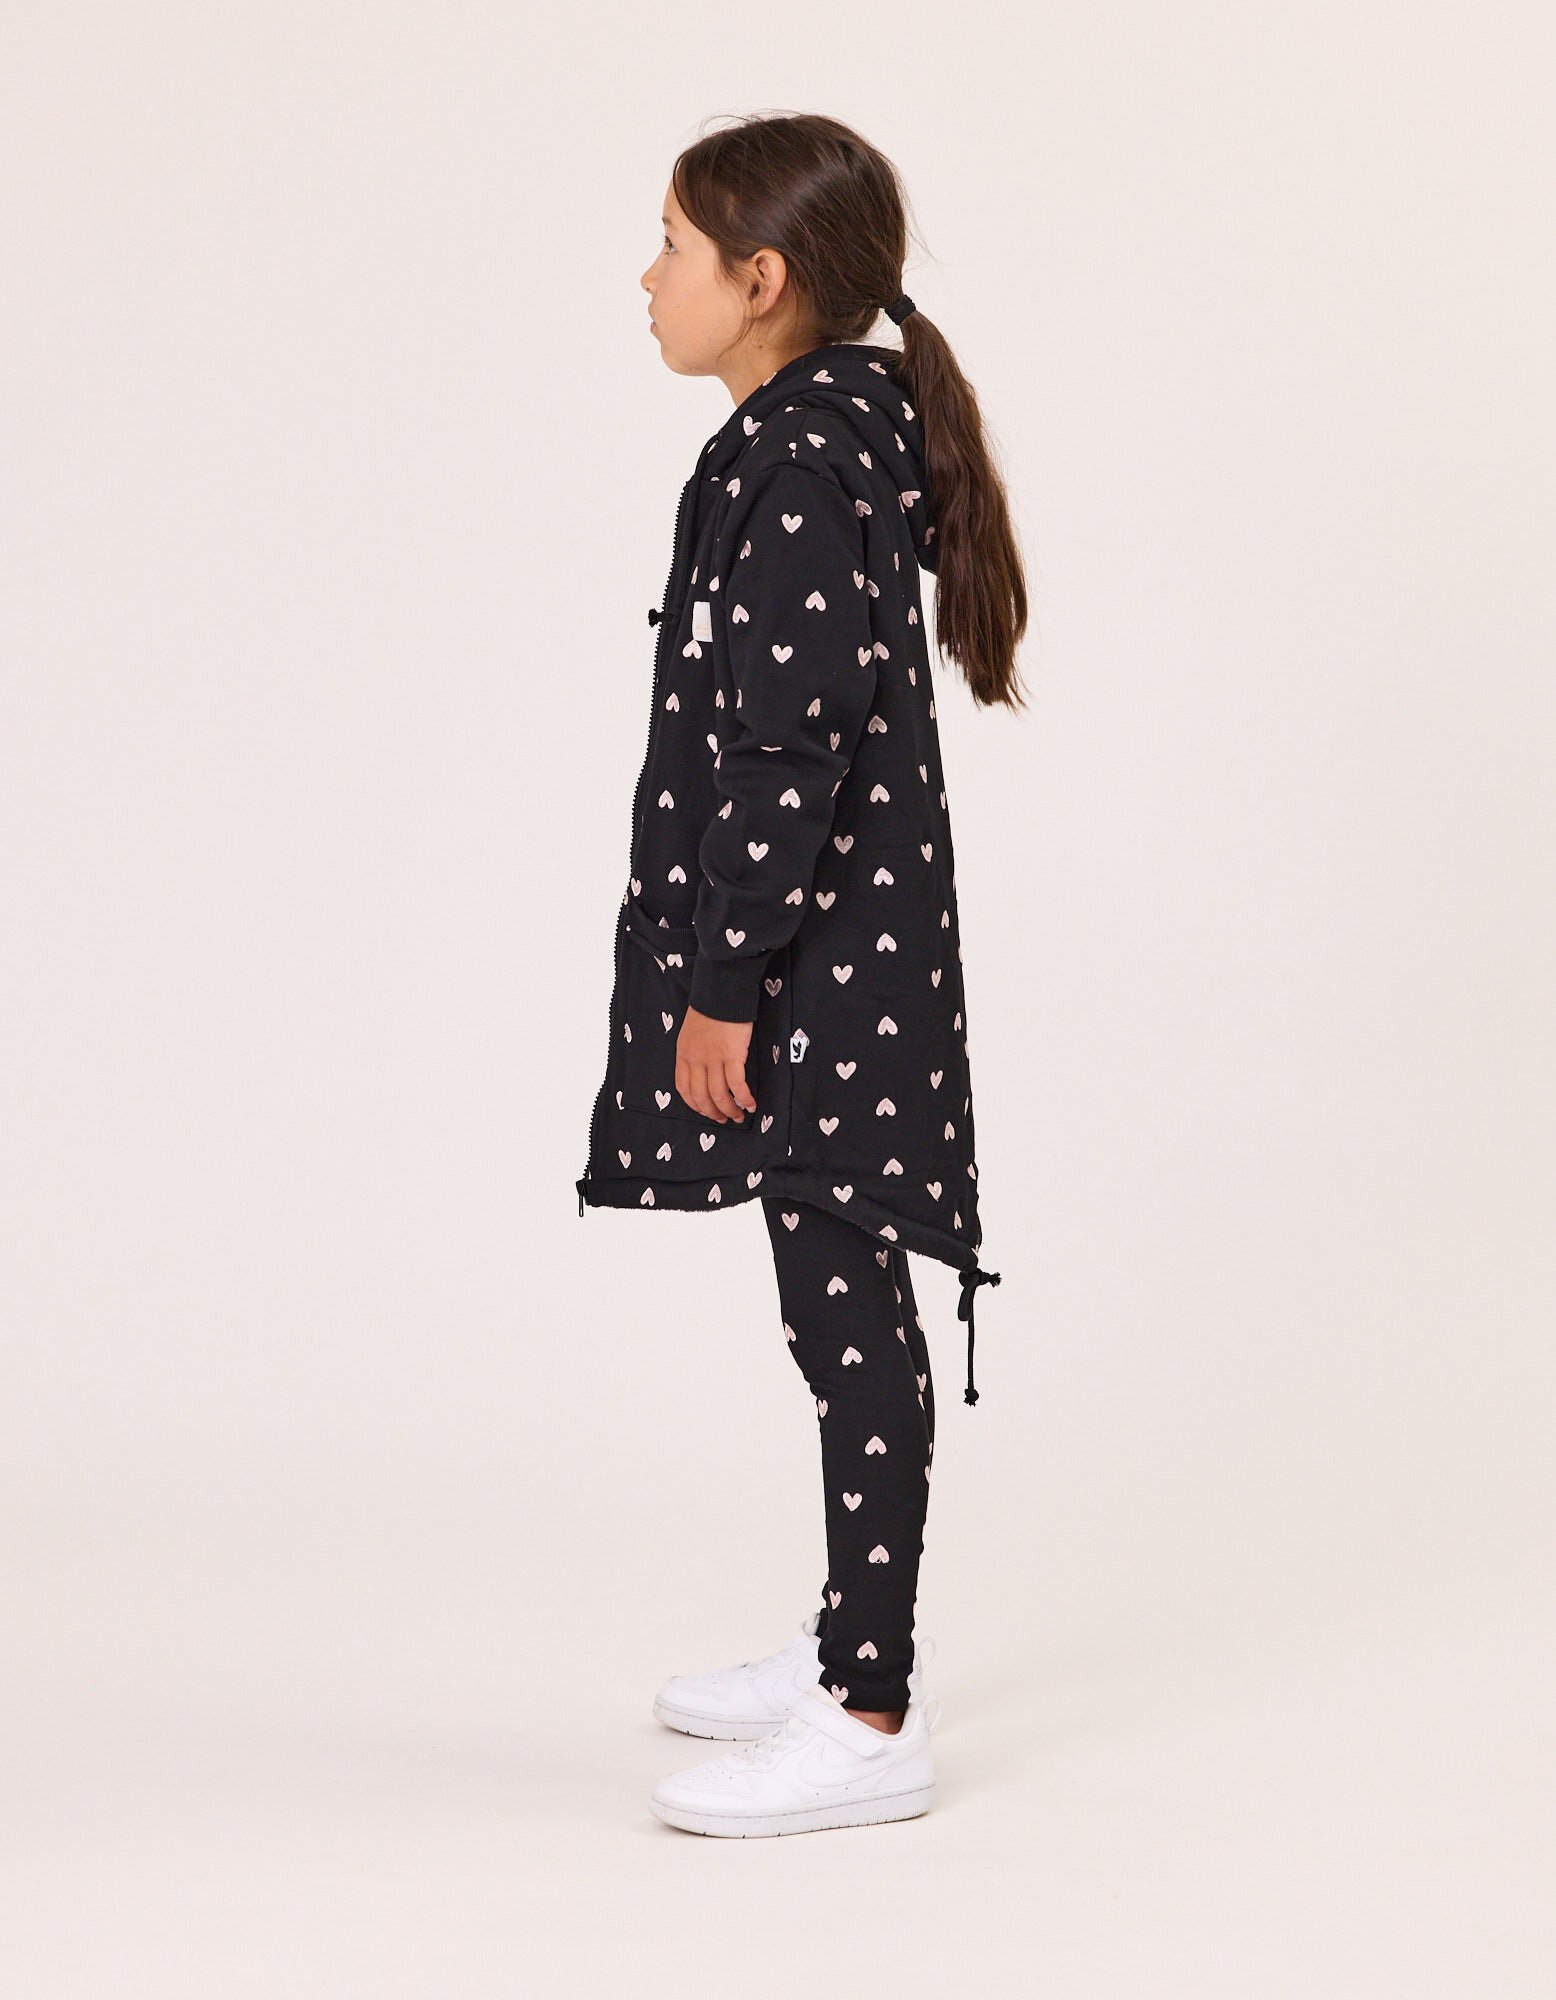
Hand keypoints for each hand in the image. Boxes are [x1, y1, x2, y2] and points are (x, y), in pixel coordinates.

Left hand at [676, 1006, 757, 1122]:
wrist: (721, 992)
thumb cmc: (710, 1009)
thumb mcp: (691, 1032)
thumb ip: (694, 1051)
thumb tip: (704, 1068)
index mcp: (684, 1054)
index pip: (684, 1088)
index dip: (695, 1104)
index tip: (705, 1110)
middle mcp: (696, 1060)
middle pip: (701, 1096)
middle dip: (713, 1112)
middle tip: (723, 1119)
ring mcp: (713, 1059)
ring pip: (719, 1095)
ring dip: (729, 1110)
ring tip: (738, 1116)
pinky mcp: (732, 1056)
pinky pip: (737, 1085)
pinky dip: (743, 1098)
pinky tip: (750, 1103)